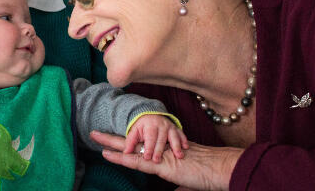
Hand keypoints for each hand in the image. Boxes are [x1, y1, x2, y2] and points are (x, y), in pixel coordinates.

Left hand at [91, 130, 243, 189]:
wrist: (220, 169)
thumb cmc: (208, 174)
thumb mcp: (189, 181)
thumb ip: (180, 185)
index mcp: (163, 153)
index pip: (140, 146)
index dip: (126, 141)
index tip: (112, 138)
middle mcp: (159, 150)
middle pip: (131, 141)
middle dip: (112, 136)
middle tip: (94, 130)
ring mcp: (158, 155)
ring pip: (130, 147)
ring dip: (111, 142)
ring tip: (94, 135)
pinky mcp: (160, 165)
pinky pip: (136, 161)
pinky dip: (120, 157)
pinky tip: (107, 153)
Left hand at [124, 114, 188, 161]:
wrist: (151, 115)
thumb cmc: (142, 127)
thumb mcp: (134, 132)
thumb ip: (130, 142)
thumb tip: (125, 152)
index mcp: (149, 125)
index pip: (149, 137)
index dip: (148, 147)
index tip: (147, 157)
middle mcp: (160, 125)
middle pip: (161, 139)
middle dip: (159, 150)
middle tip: (157, 160)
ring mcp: (169, 126)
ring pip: (173, 136)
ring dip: (176, 146)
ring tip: (178, 155)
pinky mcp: (176, 128)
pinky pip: (181, 134)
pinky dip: (184, 140)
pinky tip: (186, 147)